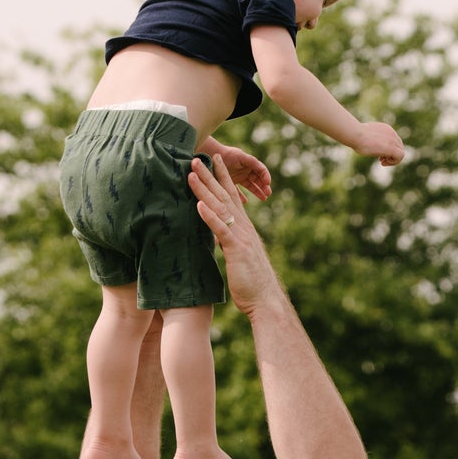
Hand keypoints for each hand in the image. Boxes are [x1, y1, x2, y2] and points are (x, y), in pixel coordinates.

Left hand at [189, 153, 283, 318]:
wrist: (265, 300)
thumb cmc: (252, 284)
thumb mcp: (238, 259)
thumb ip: (228, 244)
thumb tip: (218, 238)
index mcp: (244, 229)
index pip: (231, 198)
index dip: (220, 178)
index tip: (211, 162)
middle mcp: (244, 228)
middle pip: (224, 196)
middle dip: (209, 176)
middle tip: (196, 158)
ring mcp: (241, 237)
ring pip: (221, 208)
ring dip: (205, 189)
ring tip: (192, 173)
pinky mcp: (237, 250)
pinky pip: (221, 230)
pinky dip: (210, 217)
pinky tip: (199, 205)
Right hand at [354, 121, 403, 165]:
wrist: (356, 134)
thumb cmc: (356, 136)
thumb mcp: (366, 135)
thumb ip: (372, 138)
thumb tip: (369, 143)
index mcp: (386, 129)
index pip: (394, 141)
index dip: (389, 150)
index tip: (379, 154)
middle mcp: (392, 133)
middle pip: (399, 147)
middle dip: (391, 155)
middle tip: (380, 159)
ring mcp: (393, 140)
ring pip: (401, 152)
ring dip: (392, 160)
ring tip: (382, 161)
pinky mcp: (392, 147)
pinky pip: (400, 156)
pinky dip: (394, 162)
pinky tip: (383, 163)